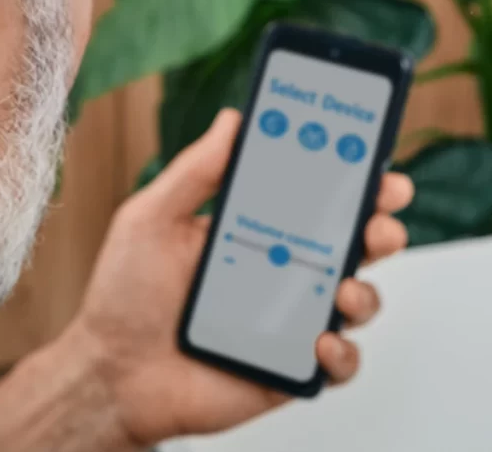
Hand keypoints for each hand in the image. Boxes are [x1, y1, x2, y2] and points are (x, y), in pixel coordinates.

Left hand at [67, 109, 412, 447]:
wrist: (112, 373)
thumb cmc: (125, 295)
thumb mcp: (151, 218)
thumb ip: (195, 171)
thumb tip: (233, 120)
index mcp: (251, 229)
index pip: (311, 196)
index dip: (349, 177)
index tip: (371, 156)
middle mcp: (277, 271)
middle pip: (348, 243)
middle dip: (378, 224)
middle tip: (379, 216)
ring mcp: (287, 320)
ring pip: (354, 299)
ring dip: (365, 289)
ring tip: (344, 287)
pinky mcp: (288, 367)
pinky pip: (337, 363)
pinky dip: (341, 354)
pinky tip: (319, 342)